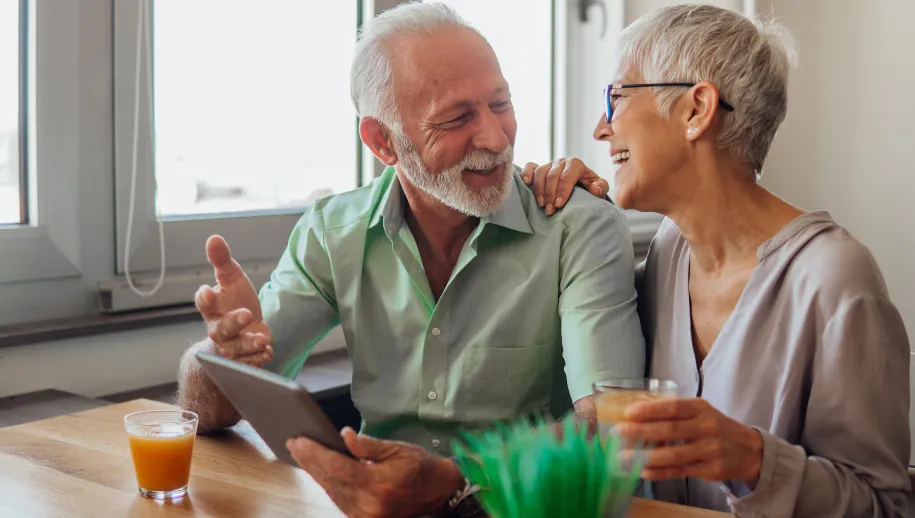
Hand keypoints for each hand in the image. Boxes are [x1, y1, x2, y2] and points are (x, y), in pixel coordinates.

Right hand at [195, 235, 272, 366]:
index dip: (205, 297)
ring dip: (249, 344)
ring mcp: (231, 345)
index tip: (209, 290)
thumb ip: (222, 261)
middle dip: (233, 322)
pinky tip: (268, 352)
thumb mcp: (231, 278)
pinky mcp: (243, 358)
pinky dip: (258, 358)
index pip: (204, 302)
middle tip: (246, 314)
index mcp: (212, 307)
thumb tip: (214, 238)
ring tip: (263, 338)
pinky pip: (249, 362)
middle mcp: (218, 329)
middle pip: (220, 329)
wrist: (242, 329)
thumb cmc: (234, 300)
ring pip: (236, 348)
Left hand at [287, 427, 463, 517]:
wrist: (439, 493)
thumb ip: (367, 445)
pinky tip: (320, 471)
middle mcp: (369, 504)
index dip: (314, 453)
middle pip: (329, 480)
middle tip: (294, 443)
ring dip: (316, 472)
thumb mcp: (397, 449)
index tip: (299, 440)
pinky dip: (329, 484)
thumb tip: (344, 435)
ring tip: (303, 454)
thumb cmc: (420, 467)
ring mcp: (365, 515)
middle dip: (309, 461)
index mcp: (377, 483)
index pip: (336, 467)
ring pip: (331, 492)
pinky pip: (340, 500)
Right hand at [521, 158, 608, 215]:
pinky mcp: (539, 168)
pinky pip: (530, 167)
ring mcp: (549, 164)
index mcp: (576, 164)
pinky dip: (527, 174)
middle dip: (550, 195)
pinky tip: (526, 183)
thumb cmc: (590, 188)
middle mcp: (561, 162)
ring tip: (541, 205)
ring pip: (540, 172)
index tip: (560, 205)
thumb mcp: (599, 188)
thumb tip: (594, 189)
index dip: (563, 190)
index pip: (567, 175)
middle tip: (550, 211)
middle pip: (552, 175)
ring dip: (539, 190)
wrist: (581, 187)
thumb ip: (601, 187)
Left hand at [615, 398, 762, 486]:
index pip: (673, 408)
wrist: (748, 450)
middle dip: (641, 432)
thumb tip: (636, 417)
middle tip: (618, 433)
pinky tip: (642, 470)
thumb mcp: (700, 412)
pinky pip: (680, 471)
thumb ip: (674, 414)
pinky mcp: (710, 470)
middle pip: (670, 430)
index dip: (650, 410)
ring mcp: (710, 450)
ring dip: (646, 456)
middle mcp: (707, 427)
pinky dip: (659, 472)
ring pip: (674, 455)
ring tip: (623, 457)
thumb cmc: (714, 427)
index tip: (629, 413)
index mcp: (700, 408)